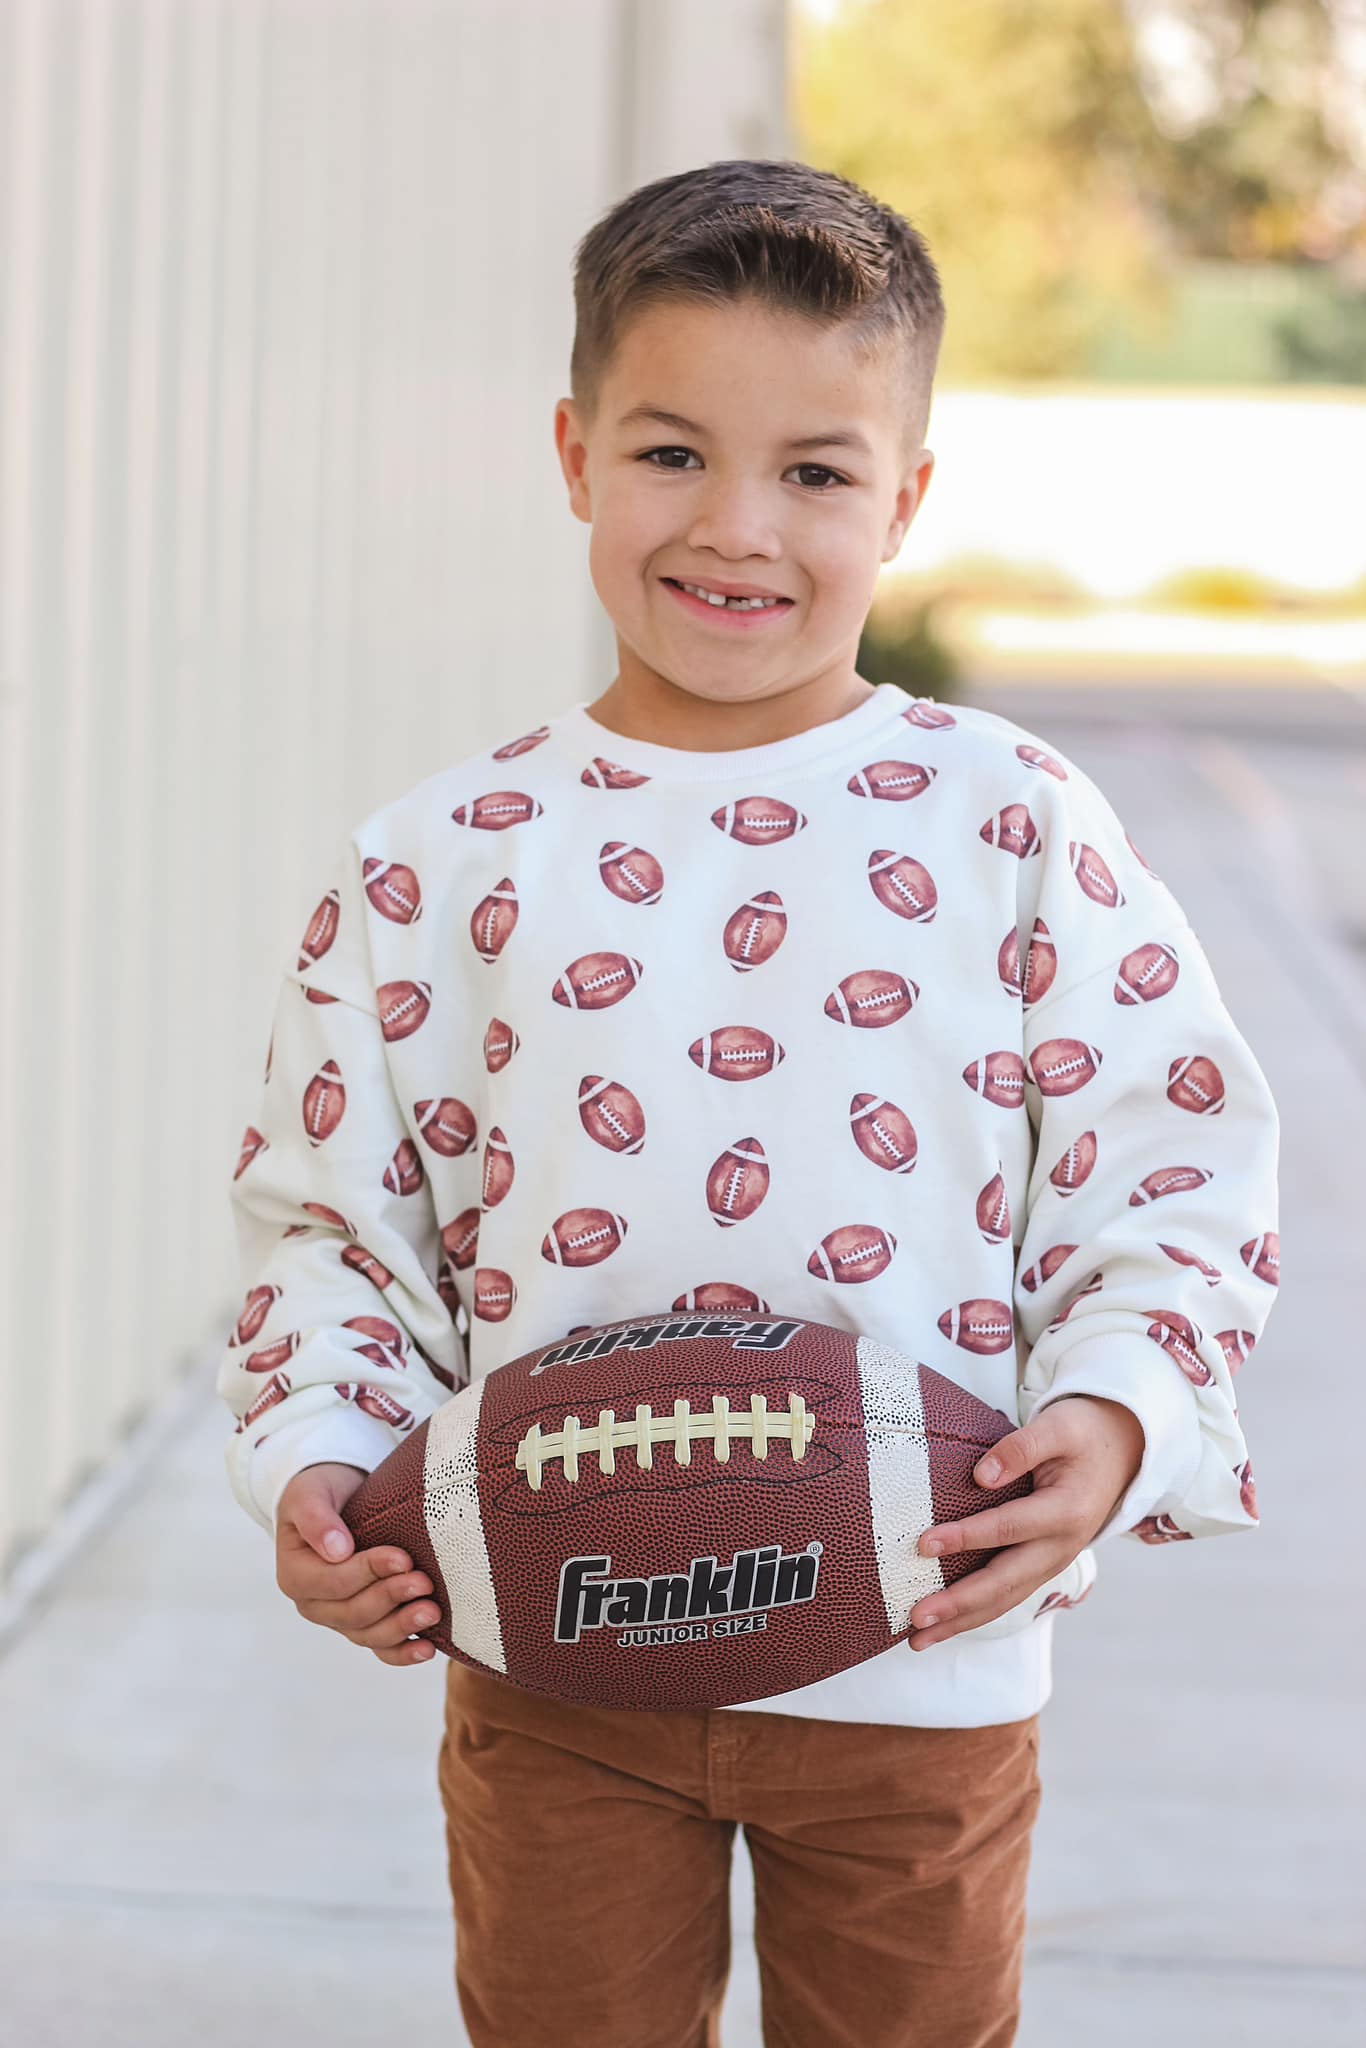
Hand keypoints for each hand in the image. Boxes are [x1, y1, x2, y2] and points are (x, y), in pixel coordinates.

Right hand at [276, 1462, 439, 1667]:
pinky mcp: (362, 1623)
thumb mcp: (309, 1494)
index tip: (403, 1558)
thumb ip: (317, 1519)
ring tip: (432, 1613)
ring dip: (402, 1626)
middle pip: (354, 1612)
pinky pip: (380, 1647)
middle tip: (424, 1582)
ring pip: (369, 1634)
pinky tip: (427, 1650)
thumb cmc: (320, 1492)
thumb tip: (337, 1550)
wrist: (335, 1498)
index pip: (335, 1582)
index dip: (369, 1573)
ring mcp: (338, 1617)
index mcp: (295, 1575)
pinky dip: (402, 1652)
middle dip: (391, 1598)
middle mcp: (314, 1604)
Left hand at [907, 1394, 1144, 1648]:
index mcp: (1066, 1511)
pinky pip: (1008, 1595)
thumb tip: (981, 1477)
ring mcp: (1054, 1562)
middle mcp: (1062, 1547)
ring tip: (918, 1640)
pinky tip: (945, 1626)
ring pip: (1005, 1600)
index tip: (924, 1544)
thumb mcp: (1058, 1427)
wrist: (1124, 1452)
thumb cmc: (1082, 1434)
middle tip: (916, 1617)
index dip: (966, 1537)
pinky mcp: (1044, 1566)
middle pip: (1005, 1582)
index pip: (1008, 1528)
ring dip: (962, 1622)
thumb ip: (1020, 1448)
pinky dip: (976, 1614)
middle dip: (959, 1603)